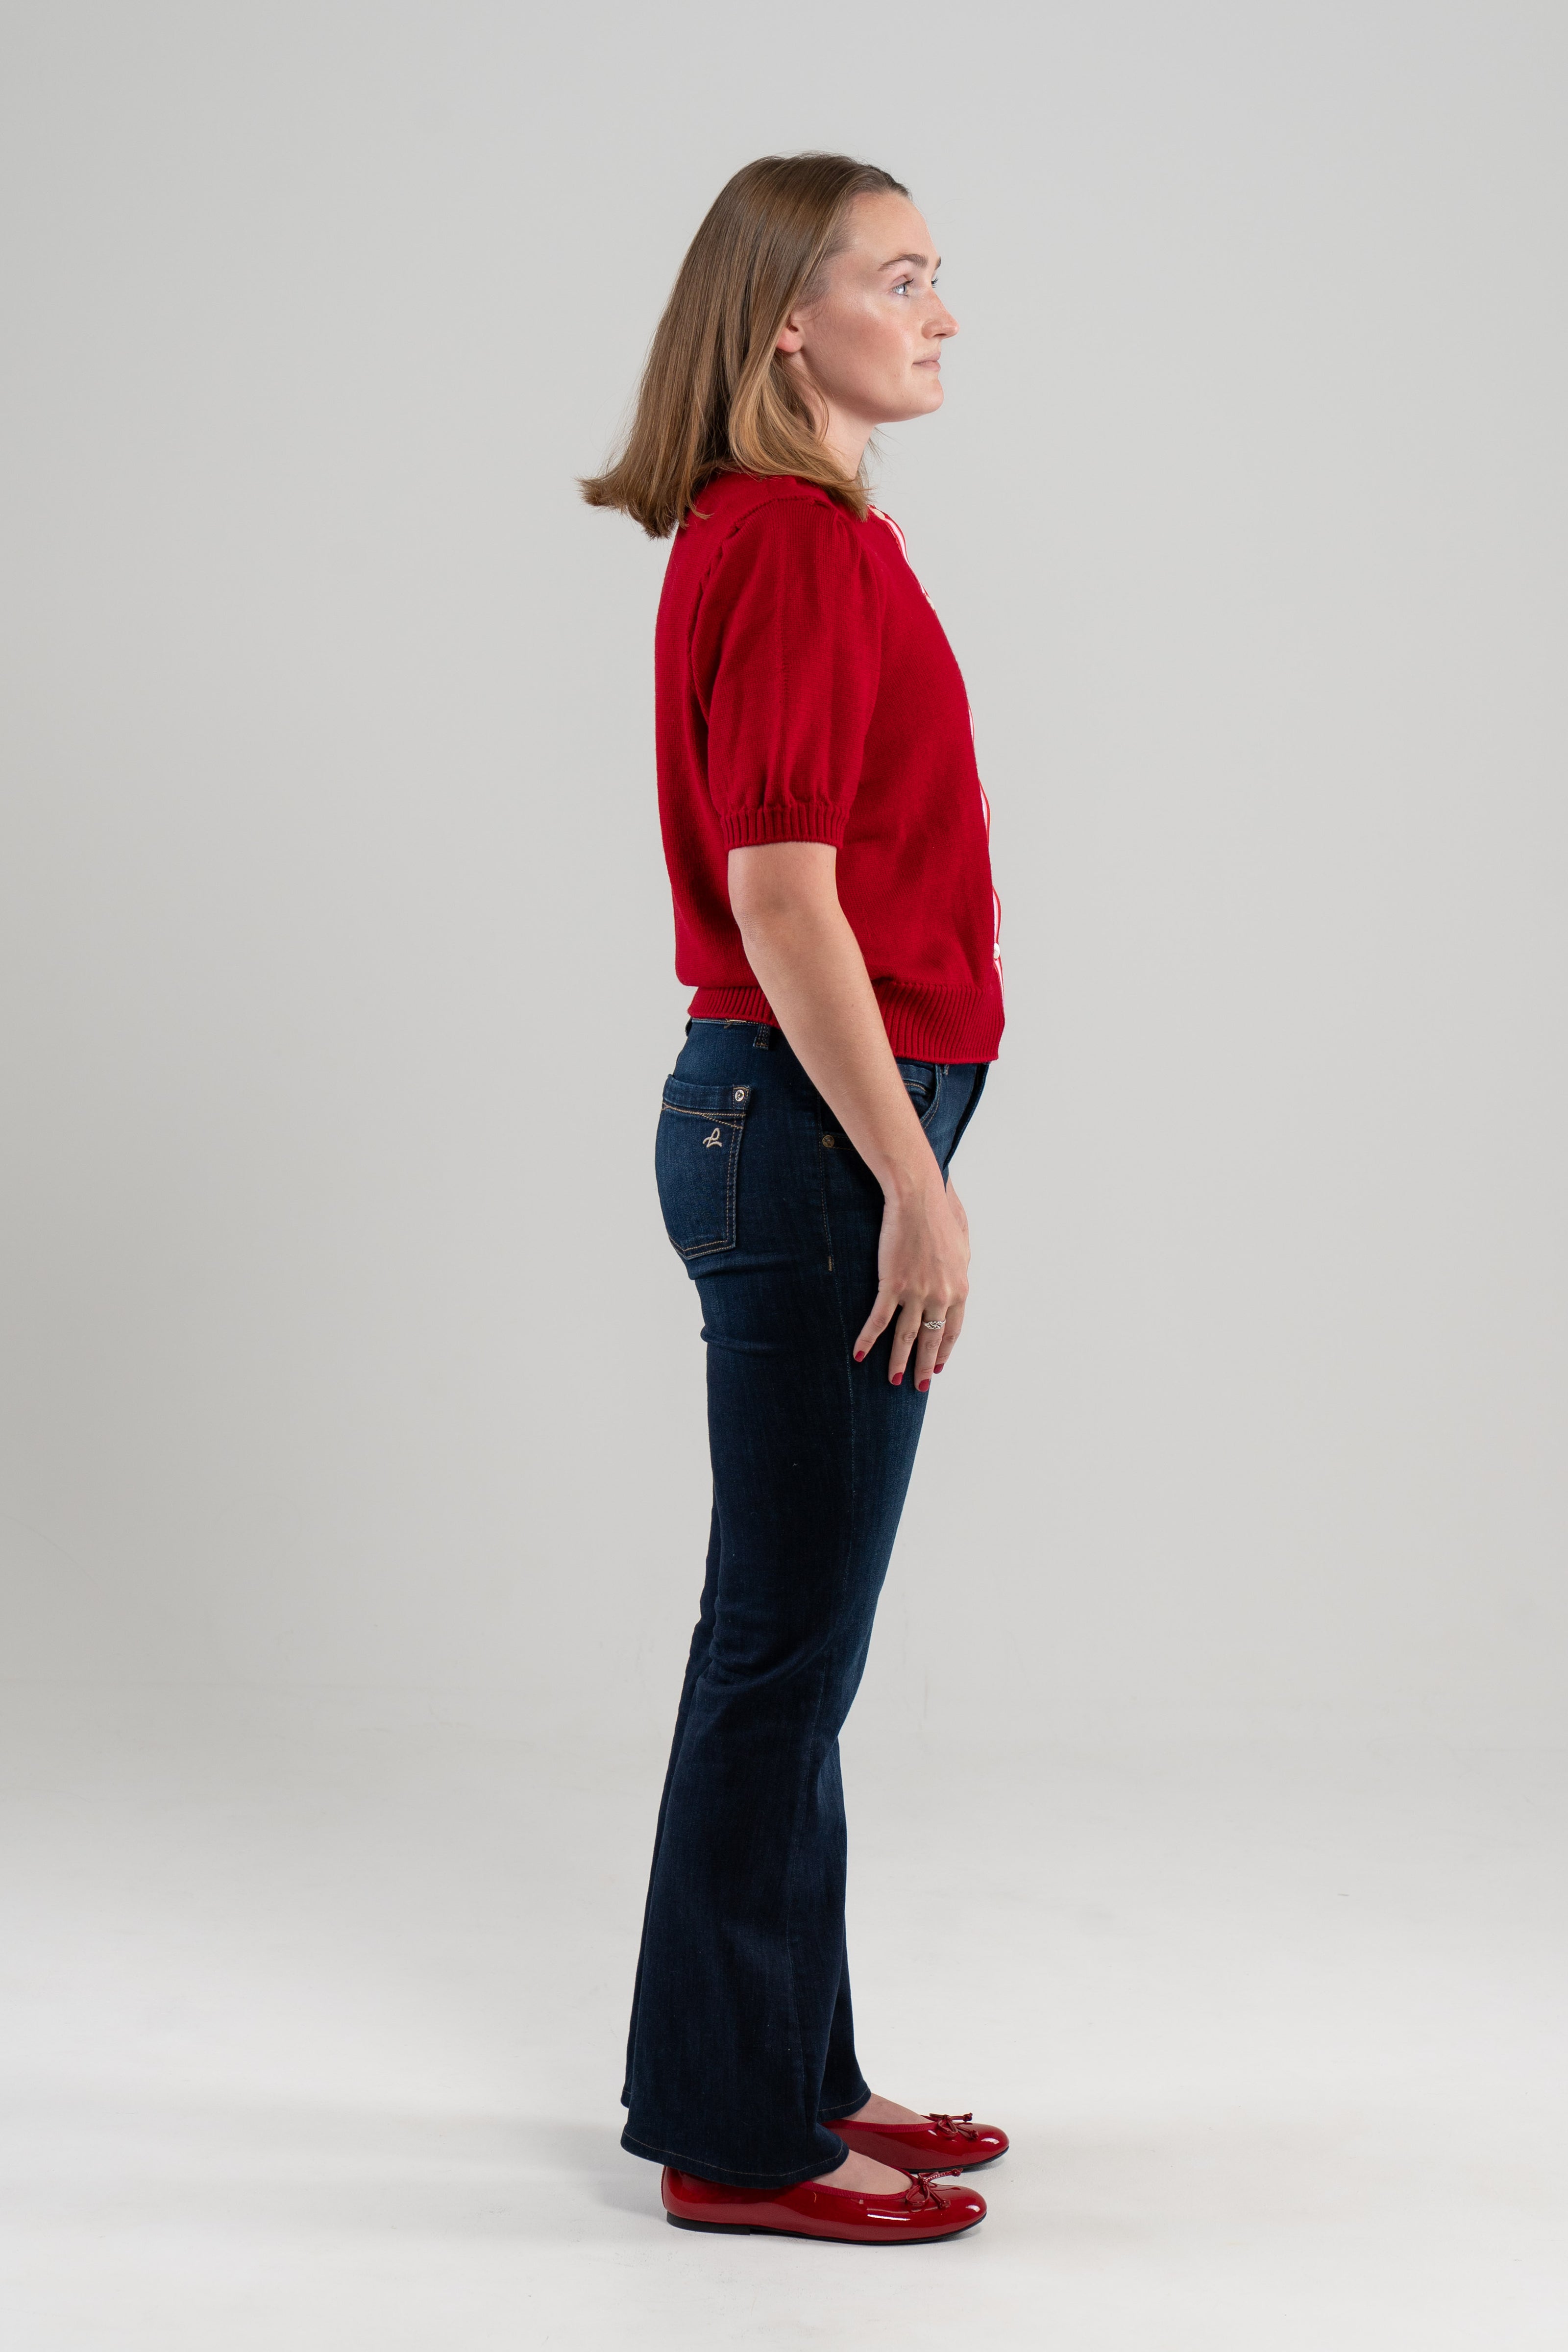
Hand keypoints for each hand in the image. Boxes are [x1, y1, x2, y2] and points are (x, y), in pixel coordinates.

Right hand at [852, 1165, 970, 1388]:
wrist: (919, 1198)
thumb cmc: (941, 1212)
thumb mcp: (962, 1242)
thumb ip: (960, 1265)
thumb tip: (959, 1274)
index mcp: (959, 1287)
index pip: (953, 1329)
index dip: (944, 1350)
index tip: (938, 1366)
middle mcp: (941, 1295)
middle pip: (931, 1338)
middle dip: (924, 1365)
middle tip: (919, 1385)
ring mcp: (917, 1292)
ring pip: (906, 1336)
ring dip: (898, 1360)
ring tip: (893, 1379)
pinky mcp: (892, 1285)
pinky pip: (880, 1320)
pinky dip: (868, 1339)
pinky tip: (859, 1354)